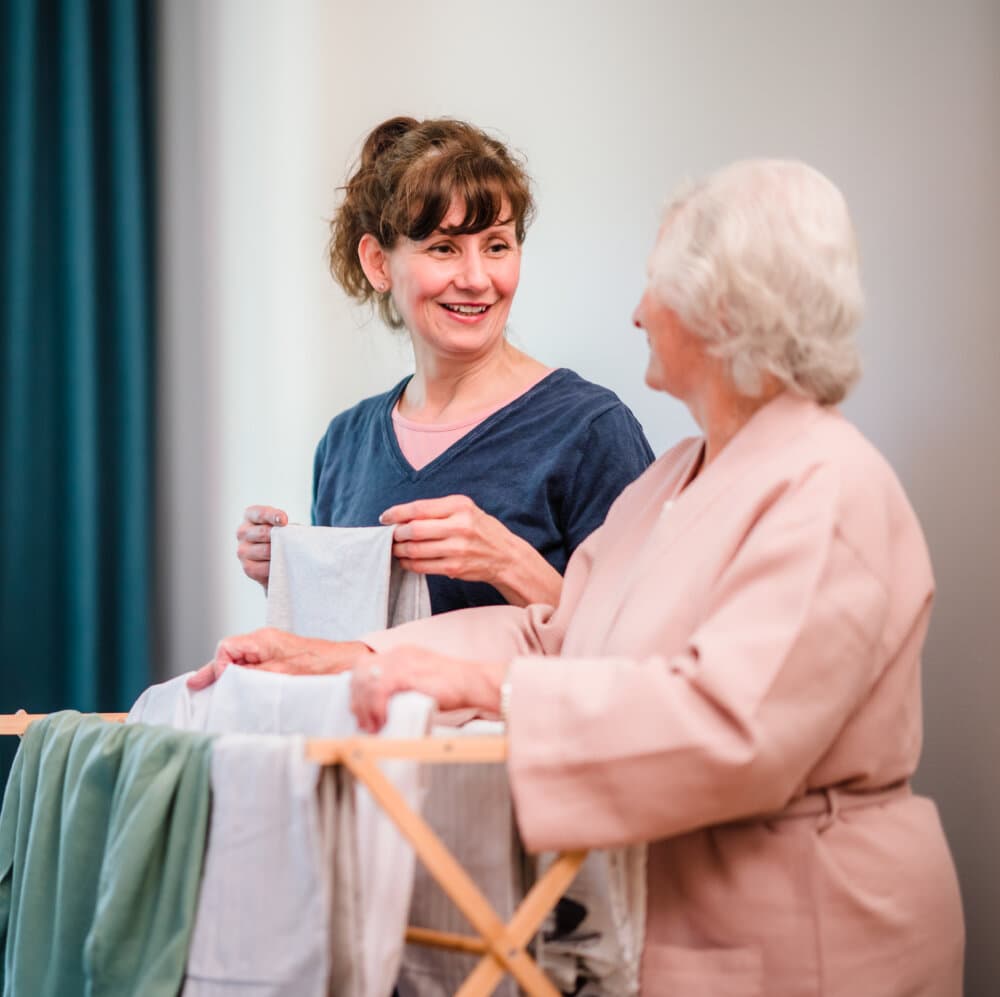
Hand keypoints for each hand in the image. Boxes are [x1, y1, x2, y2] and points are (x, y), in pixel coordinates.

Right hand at [187, 627, 371, 689]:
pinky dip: (243, 677)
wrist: (346, 663)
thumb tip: (226, 678)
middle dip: (215, 670)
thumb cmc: (319, 667)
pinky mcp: (278, 659)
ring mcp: (271, 649)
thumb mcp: (281, 674)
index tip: (223, 682)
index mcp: (263, 639)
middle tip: (197, 686)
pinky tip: (237, 690)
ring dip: (229, 676)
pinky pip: (253, 667)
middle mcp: (264, 641)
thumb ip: (251, 675)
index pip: (226, 647)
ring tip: (214, 692)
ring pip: (240, 661)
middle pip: (229, 653)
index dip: (219, 665)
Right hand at [236, 505, 288, 589]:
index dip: (273, 516)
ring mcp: (242, 550)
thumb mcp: (282, 525)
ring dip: (280, 553)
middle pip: (263, 533)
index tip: (284, 521)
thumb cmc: (281, 536)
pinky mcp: (247, 568)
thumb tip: (290, 534)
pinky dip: (276, 566)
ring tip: (289, 554)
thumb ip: (284, 525)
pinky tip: (282, 564)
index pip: (260, 514)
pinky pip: (264, 567)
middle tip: (291, 542)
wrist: (276, 557)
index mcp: (250, 515)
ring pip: (265, 551)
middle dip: (280, 537)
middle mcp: (242, 532)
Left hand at [350, 645, 505, 732]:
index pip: (366, 665)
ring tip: (371, 726)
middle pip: (361, 672)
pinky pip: (379, 691)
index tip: (359, 708)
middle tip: (362, 721)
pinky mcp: (407, 674)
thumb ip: (402, 684)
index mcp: (401, 653)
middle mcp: (398, 653)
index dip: (358, 687)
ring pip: (367, 682)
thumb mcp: (420, 679)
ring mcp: (402, 662)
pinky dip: (376, 709)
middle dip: (357, 699)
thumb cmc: (452, 686)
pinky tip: (381, 721)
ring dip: (365, 708)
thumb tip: (384, 704)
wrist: (472, 682)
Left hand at [380, 495, 561, 607]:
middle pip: (414, 530)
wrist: (505, 556)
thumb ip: (437, 511)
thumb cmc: (481, 530)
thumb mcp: (465, 510)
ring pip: (415, 550)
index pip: (419, 508)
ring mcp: (458, 548)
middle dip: (397, 534)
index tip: (385, 518)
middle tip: (391, 536)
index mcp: (460, 506)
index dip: (397, 513)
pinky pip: (423, 566)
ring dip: (400, 550)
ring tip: (396, 548)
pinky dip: (409, 564)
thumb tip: (402, 517)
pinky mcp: (455, 567)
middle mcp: (460, 526)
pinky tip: (406, 561)